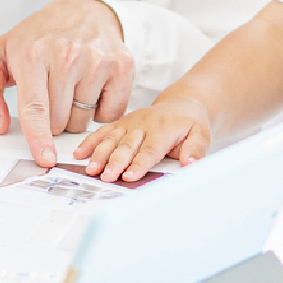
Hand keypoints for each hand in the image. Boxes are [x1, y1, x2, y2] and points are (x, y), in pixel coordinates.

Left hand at [0, 0, 134, 166]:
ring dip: (75, 115)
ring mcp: (97, 60)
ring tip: (71, 86)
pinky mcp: (121, 66)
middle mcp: (67, 55)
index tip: (45, 158)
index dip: (39, 136)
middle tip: (51, 92)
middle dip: (52, 119)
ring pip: (82, 122)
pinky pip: (109, 114)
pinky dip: (100, 109)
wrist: (82, 11)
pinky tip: (92, 87)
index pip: (35, 106)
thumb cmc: (36, 38)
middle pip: (59, 122)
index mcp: (32, 54)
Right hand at [71, 99, 210, 181]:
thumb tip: (191, 163)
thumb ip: (196, 149)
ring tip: (92, 169)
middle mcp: (143, 125)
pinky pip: (103, 133)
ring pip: (111, 140)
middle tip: (107, 176)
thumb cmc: (190, 123)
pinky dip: (90, 143)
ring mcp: (129, 124)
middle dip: (115, 162)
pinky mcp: (120, 124)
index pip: (149, 150)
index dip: (139, 163)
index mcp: (162, 128)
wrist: (181, 105)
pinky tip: (80, 154)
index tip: (130, 176)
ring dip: (100, 155)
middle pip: (127, 146)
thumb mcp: (202, 134)